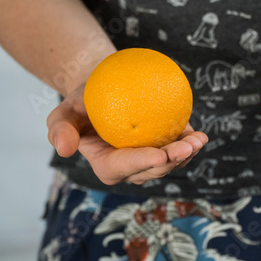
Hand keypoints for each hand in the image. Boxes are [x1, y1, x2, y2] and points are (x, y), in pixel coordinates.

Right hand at [46, 84, 207, 184]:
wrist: (103, 91)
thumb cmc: (82, 103)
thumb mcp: (63, 113)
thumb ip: (59, 130)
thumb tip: (64, 150)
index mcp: (107, 164)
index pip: (124, 167)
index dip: (142, 163)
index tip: (159, 154)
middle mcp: (130, 167)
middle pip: (153, 168)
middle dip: (171, 161)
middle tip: (187, 146)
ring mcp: (149, 158)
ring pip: (170, 162)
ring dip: (186, 154)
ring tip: (198, 140)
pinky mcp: (164, 146)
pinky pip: (179, 149)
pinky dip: (191, 143)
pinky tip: (201, 135)